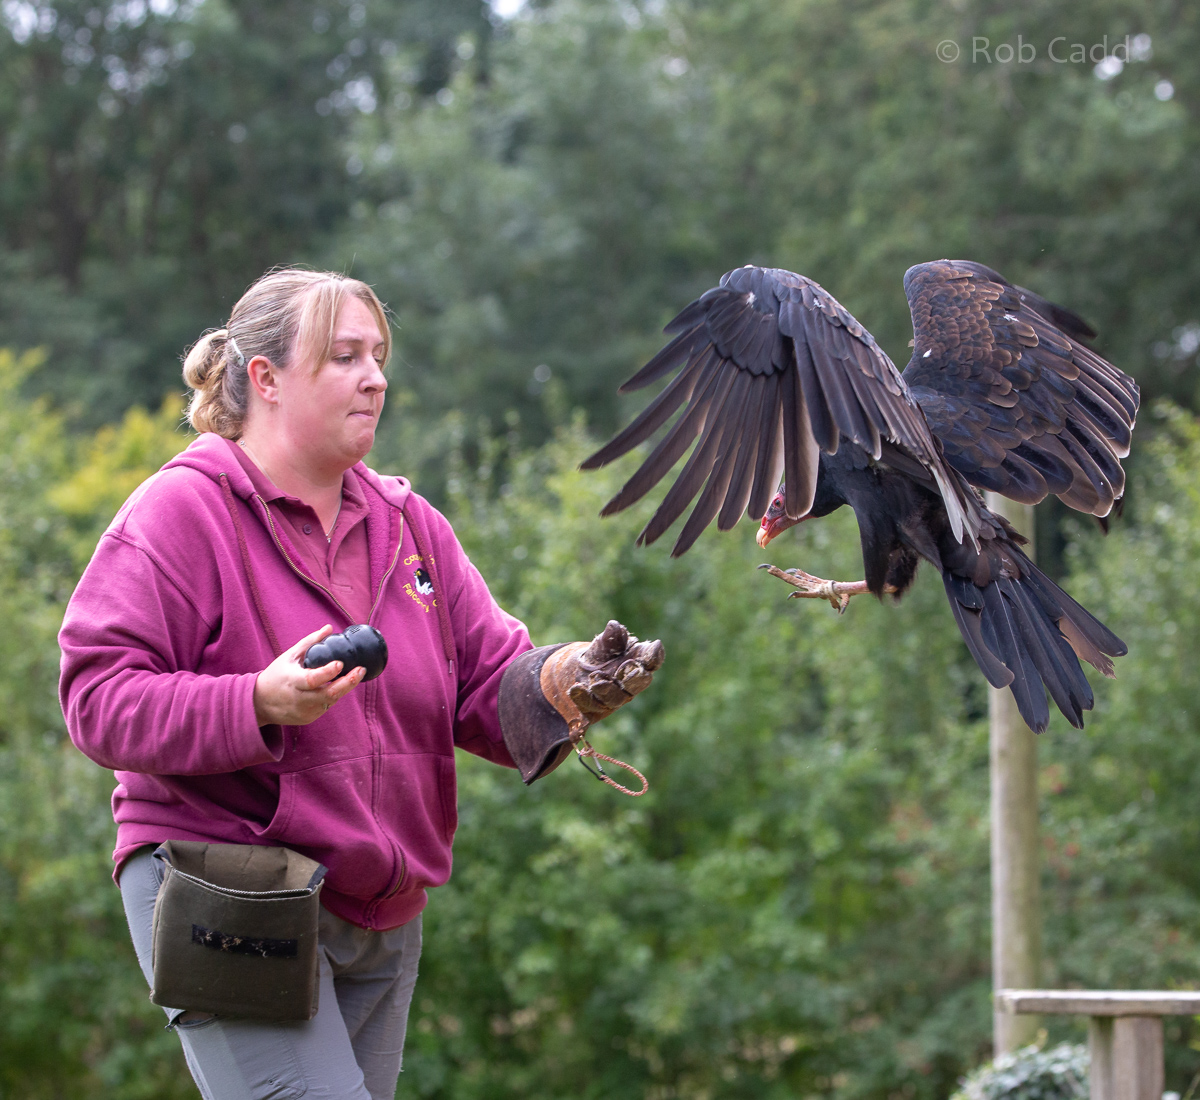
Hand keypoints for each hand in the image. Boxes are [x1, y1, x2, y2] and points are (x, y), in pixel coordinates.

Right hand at [253, 625, 365, 726]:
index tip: (340, 663)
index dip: (327, 672)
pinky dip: (333, 696)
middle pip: (328, 694)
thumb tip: (329, 628)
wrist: (259, 703)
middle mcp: (299, 699)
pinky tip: (337, 686)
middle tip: (361, 669)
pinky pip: (326, 706)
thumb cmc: (276, 675)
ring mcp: (304, 711)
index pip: (312, 679)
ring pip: (331, 700)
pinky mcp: (308, 719)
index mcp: (292, 682)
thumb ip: (310, 642)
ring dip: (344, 688)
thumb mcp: (289, 656)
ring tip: (354, 675)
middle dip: (348, 682)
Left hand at [540, 620, 664, 739]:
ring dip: (606, 689)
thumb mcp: (604, 644)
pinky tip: (576, 689)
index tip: (656, 645)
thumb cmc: (600, 655)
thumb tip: (614, 626)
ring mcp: (614, 698)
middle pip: (638, 683)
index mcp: (637, 662)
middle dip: (634, 677)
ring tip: (596, 680)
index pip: (651, 660)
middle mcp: (629, 683)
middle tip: (628, 667)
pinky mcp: (595, 708)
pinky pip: (591, 705)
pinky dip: (584, 698)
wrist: (577, 673)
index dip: (655, 654)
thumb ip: (611, 638)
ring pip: (614, 697)